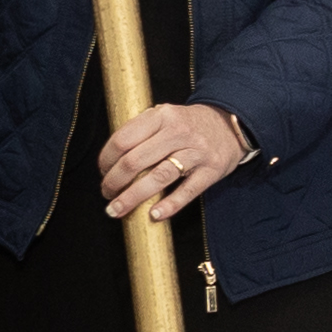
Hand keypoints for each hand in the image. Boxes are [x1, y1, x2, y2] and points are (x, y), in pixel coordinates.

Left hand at [97, 101, 252, 222]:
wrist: (230, 125)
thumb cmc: (188, 125)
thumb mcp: (165, 116)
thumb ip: (141, 131)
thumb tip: (110, 161)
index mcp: (161, 116)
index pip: (123, 140)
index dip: (106, 160)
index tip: (102, 172)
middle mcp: (178, 132)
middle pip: (135, 160)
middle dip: (114, 181)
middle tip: (107, 193)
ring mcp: (196, 152)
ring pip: (158, 177)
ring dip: (132, 197)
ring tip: (116, 209)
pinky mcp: (211, 170)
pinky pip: (187, 191)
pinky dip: (169, 205)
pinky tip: (154, 215)